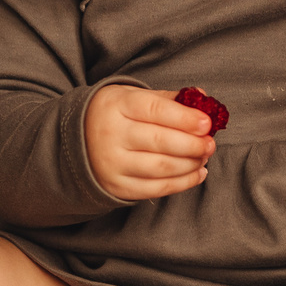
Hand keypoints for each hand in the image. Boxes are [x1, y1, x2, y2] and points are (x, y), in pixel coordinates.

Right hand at [86, 85, 215, 201]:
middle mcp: (111, 134)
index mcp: (116, 105)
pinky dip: (183, 183)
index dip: (185, 118)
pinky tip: (197, 173)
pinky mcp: (118, 186)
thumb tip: (202, 98)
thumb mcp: (132, 97)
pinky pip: (156, 188)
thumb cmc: (114, 114)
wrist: (75, 140)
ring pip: (161, 167)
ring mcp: (113, 163)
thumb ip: (168, 99)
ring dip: (190, 164)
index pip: (155, 111)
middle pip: (160, 141)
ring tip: (204, 156)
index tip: (206, 124)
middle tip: (210, 143)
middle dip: (192, 144)